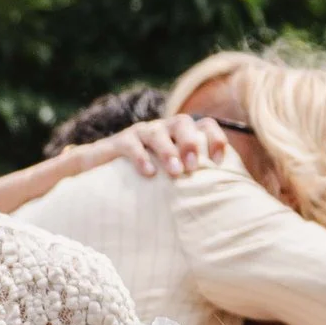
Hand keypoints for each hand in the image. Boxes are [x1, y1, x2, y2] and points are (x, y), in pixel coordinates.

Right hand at [102, 113, 229, 177]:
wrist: (100, 175)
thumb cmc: (147, 182)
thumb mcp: (173, 180)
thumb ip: (194, 183)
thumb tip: (224, 202)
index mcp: (180, 136)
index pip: (205, 125)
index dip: (215, 138)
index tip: (218, 162)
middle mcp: (163, 130)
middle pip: (182, 122)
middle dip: (190, 143)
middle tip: (194, 167)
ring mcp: (141, 134)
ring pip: (157, 132)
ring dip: (168, 151)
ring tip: (175, 173)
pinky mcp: (119, 143)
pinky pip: (132, 144)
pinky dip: (141, 157)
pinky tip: (149, 174)